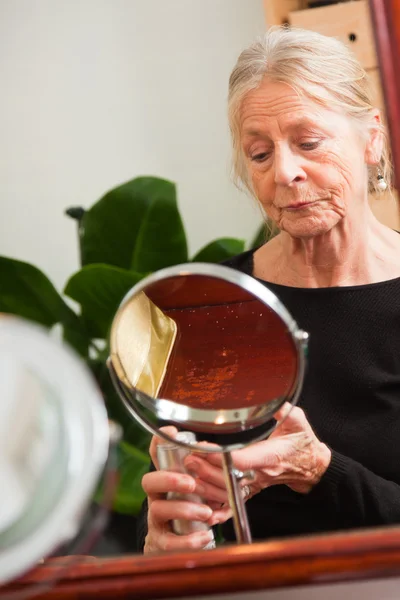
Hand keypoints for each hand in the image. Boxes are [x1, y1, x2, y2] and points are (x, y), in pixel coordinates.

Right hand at [141, 426, 213, 552]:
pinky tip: (205, 535)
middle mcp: (159, 496)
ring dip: (182, 509)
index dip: (159, 443)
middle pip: (149, 481)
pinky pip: (168, 542)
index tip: (171, 432)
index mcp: (170, 478)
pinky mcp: (163, 541)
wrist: (189, 545)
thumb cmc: (198, 508)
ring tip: (206, 512)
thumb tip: (229, 454)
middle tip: (190, 483)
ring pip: (157, 509)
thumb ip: (217, 471)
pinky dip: (187, 540)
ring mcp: (158, 518)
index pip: (158, 456)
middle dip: (168, 479)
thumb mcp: (211, 485)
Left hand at [183, 404, 331, 526]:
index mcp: (270, 456)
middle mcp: (261, 473)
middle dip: (207, 469)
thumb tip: (273, 401)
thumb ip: (284, 411)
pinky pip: (234, 503)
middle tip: (189, 458)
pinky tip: (203, 508)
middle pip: (229, 478)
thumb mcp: (298, 422)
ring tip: (189, 471)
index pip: (242, 460)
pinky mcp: (253, 489)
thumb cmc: (302, 443)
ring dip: (206, 485)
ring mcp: (256, 484)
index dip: (221, 457)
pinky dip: (219, 509)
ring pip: (228, 492)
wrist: (311, 466)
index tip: (204, 449)